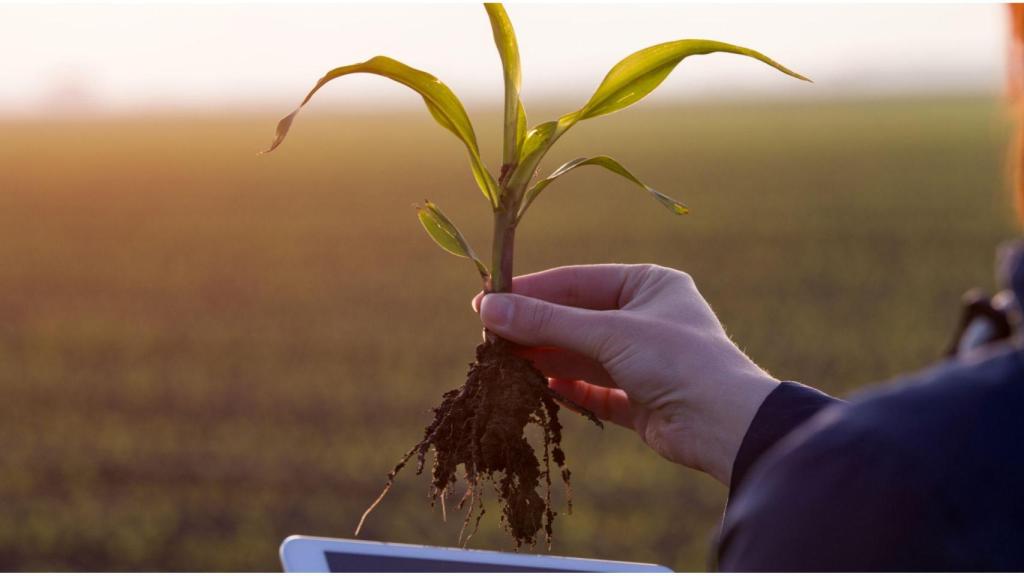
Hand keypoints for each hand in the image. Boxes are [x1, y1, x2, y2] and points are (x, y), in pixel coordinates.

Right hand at [473, 264, 778, 484]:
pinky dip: (569, 389)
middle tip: (487, 335)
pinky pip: (596, 389)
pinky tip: (539, 388)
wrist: (727, 424)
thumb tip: (488, 307)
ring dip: (546, 359)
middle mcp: (647, 318)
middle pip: (576, 319)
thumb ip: (547, 322)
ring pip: (582, 355)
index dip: (531, 290)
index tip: (488, 298)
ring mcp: (645, 360)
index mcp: (650, 284)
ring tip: (502, 363)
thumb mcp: (608, 332)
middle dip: (534, 328)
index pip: (577, 281)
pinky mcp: (642, 399)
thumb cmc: (676, 359)